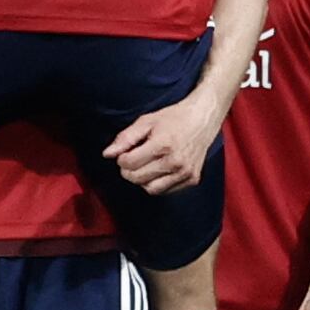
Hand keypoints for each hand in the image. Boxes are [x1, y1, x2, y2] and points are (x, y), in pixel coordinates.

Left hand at [104, 91, 224, 197]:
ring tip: (145, 165)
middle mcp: (175, 161)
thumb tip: (107, 154)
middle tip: (132, 160)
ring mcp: (185, 172)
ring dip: (142, 180)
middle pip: (137, 178)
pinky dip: (157, 183)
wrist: (203, 119)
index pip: (129, 164)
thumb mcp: (146, 121)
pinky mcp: (192, 179)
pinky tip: (159, 169)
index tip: (125, 153)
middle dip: (128, 171)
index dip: (121, 159)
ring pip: (151, 189)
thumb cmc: (173, 118)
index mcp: (163, 145)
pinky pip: (166, 190)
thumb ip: (125, 138)